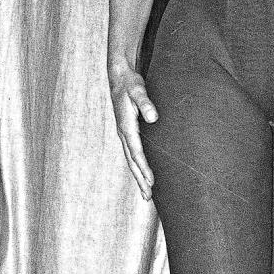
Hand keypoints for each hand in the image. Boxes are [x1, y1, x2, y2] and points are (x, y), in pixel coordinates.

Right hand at [109, 65, 157, 200]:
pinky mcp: (127, 132)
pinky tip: (143, 175)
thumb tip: (154, 118)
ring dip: (138, 177)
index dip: (144, 168)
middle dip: (140, 180)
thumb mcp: (138, 90)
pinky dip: (137, 167)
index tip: (152, 182)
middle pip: (132, 162)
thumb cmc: (130, 83)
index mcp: (126, 127)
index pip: (137, 152)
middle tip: (148, 197)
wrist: (119, 76)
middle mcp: (123, 134)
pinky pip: (132, 154)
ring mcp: (124, 134)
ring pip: (131, 160)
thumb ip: (146, 103)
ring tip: (146, 194)